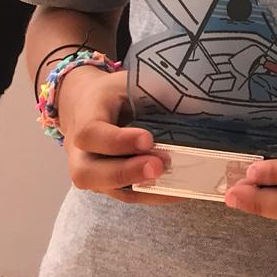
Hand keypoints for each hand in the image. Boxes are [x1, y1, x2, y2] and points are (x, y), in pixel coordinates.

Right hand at [54, 64, 180, 205]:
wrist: (91, 103)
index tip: (148, 139)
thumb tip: (196, 104)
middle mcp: (81, 150)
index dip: (117, 140)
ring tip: (176, 183)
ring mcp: (92, 171)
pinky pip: (126, 196)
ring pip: (107, 189)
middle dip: (125, 172)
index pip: (90, 133)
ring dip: (142, 188)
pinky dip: (153, 195)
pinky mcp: (109, 184)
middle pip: (87, 172)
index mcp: (85, 115)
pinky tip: (180, 190)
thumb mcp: (132, 81)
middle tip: (158, 167)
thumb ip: (154, 92)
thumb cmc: (118, 91)